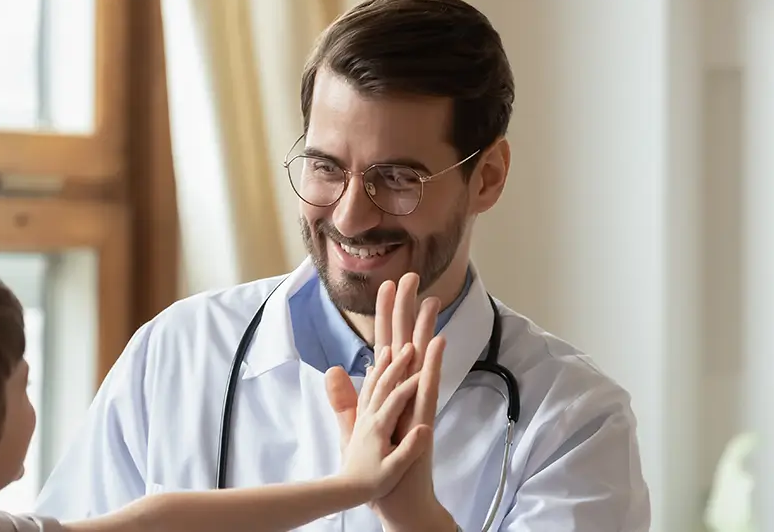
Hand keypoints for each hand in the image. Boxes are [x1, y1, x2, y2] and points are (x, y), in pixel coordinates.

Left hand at [332, 342, 430, 498]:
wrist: (347, 490)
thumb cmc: (373, 483)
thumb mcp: (394, 470)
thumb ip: (409, 449)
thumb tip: (425, 428)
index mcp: (379, 427)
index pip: (397, 398)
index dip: (411, 382)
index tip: (425, 366)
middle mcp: (370, 418)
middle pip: (383, 384)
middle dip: (396, 364)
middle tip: (408, 345)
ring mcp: (364, 419)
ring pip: (373, 386)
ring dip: (382, 366)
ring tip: (390, 349)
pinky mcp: (361, 423)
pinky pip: (366, 395)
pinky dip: (372, 379)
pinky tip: (372, 371)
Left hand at [370, 273, 452, 529]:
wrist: (398, 498)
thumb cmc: (379, 466)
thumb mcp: (357, 426)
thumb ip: (345, 399)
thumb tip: (336, 370)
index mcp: (390, 391)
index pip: (386, 345)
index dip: (384, 317)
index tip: (386, 285)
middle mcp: (407, 392)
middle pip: (406, 342)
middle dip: (406, 309)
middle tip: (411, 275)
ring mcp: (417, 405)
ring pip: (422, 358)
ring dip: (425, 328)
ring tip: (432, 297)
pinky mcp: (423, 420)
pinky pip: (429, 387)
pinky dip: (433, 364)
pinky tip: (437, 341)